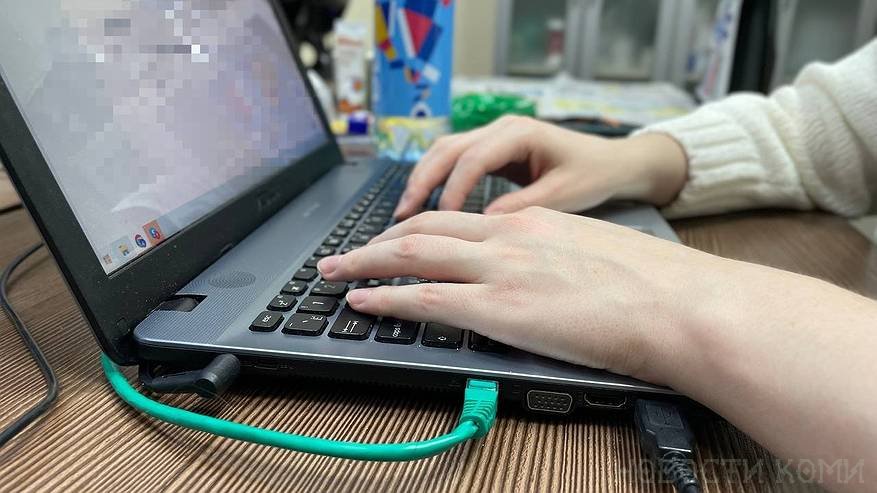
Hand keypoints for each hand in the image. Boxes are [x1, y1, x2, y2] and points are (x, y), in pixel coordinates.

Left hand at [319, 208, 876, 485]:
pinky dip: (386, 298)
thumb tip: (533, 280)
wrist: (678, 304)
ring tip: (334, 275)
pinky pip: (425, 297)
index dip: (413, 228)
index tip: (391, 240)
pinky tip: (363, 302)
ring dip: (365, 265)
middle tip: (342, 257)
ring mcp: (500, 270)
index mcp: (531, 223)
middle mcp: (507, 237)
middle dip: (374, 244)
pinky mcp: (499, 308)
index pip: (455, 219)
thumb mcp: (591, 256)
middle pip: (421, 230)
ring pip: (411, 255)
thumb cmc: (650, 287)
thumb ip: (551, 261)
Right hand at [393, 116, 687, 218]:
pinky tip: (426, 206)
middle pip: (447, 148)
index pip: (473, 158)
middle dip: (422, 181)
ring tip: (404, 213)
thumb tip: (483, 225)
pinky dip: (437, 181)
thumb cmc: (593, 175)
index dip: (453, 189)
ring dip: (423, 180)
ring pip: (445, 152)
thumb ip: (523, 207)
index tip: (441, 220)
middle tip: (401, 215)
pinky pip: (456, 162)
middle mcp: (502, 127)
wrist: (612, 162)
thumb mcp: (563, 195)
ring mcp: (495, 136)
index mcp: (520, 132)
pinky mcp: (493, 150)